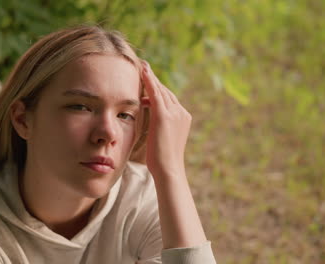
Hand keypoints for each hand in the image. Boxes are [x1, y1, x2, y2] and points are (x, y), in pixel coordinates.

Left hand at [140, 61, 191, 177]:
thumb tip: (152, 124)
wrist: (168, 169)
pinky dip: (149, 81)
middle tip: (144, 66)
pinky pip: (156, 94)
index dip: (158, 88)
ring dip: (150, 77)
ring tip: (142, 66)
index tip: (149, 79)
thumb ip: (159, 127)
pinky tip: (143, 72)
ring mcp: (175, 113)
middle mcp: (181, 113)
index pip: (168, 99)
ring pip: (161, 90)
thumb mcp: (162, 139)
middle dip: (154, 79)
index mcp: (183, 117)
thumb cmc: (162, 160)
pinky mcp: (165, 116)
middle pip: (165, 92)